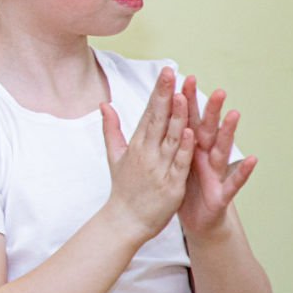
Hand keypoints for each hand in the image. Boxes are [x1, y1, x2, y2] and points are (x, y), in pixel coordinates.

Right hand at [102, 67, 193, 244]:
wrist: (125, 220)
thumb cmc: (123, 187)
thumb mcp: (114, 155)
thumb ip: (112, 128)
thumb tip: (103, 104)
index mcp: (136, 144)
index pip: (148, 112)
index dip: (158, 92)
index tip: (165, 72)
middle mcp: (146, 153)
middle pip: (158, 119)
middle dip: (165, 95)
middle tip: (171, 73)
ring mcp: (159, 168)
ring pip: (170, 138)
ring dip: (177, 116)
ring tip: (183, 95)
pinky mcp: (171, 184)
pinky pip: (179, 163)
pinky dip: (183, 148)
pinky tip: (189, 132)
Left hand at [175, 75, 255, 236]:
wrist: (195, 220)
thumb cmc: (183, 187)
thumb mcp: (170, 161)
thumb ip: (166, 137)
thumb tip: (155, 114)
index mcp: (189, 148)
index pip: (186, 120)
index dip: (185, 101)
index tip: (182, 78)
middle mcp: (205, 156)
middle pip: (207, 130)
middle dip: (211, 111)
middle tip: (216, 90)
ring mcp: (216, 173)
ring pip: (222, 150)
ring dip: (228, 133)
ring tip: (234, 114)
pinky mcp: (222, 193)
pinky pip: (234, 182)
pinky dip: (243, 171)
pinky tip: (252, 158)